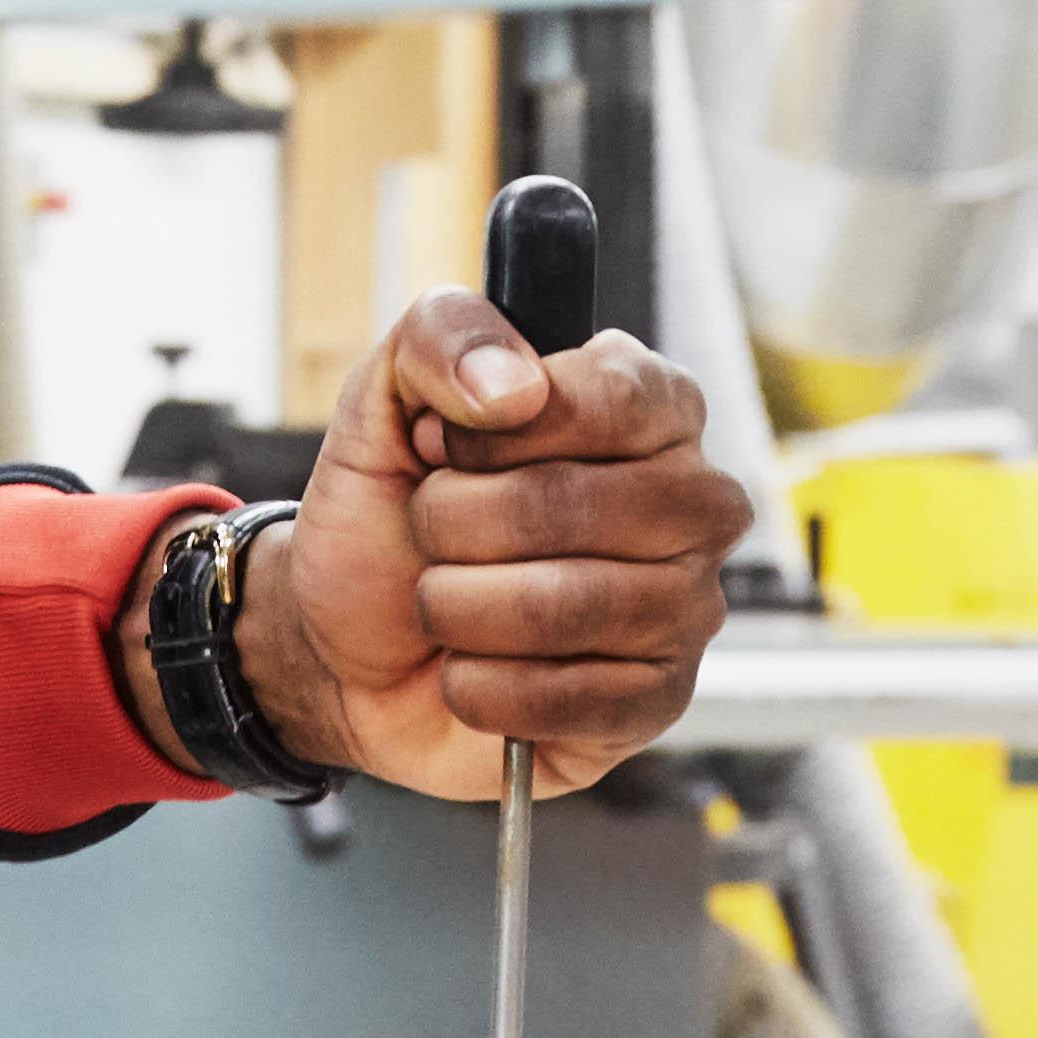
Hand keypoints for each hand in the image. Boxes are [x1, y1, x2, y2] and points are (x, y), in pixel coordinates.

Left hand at [238, 291, 743, 800]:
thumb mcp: (384, 396)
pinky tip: (470, 669)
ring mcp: (687, 605)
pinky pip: (569, 699)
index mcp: (648, 403)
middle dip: (454, 522)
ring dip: (458, 607)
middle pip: (573, 504)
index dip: (496, 431)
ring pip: (563, 606)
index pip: (610, 393)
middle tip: (428, 530)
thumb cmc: (390, 512)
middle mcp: (692, 499)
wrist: (345, 644)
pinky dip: (482, 686)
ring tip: (443, 599)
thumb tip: (516, 386)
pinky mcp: (660, 701)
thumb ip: (444, 337)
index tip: (438, 444)